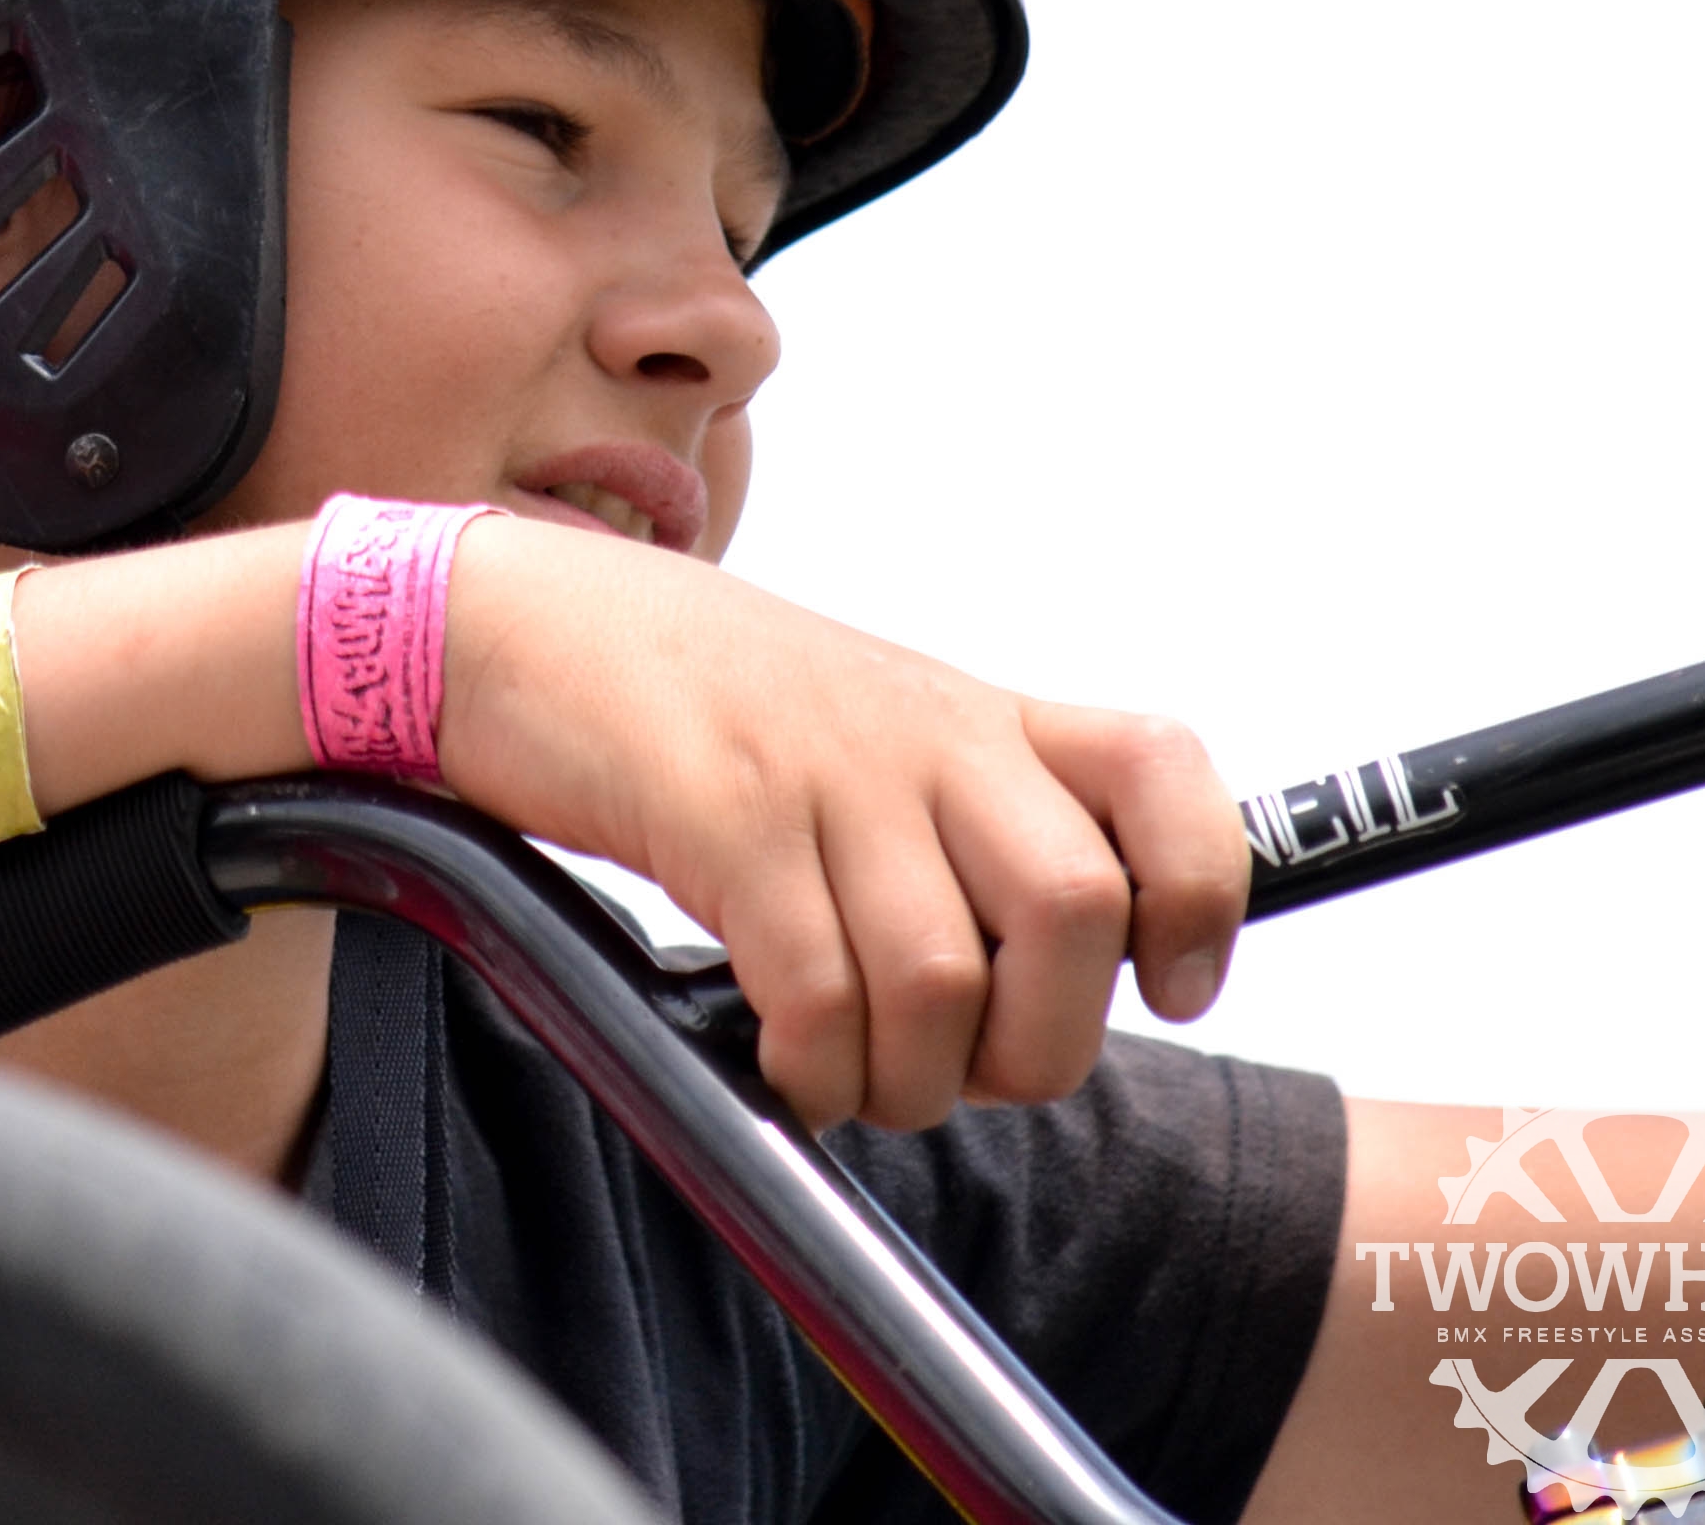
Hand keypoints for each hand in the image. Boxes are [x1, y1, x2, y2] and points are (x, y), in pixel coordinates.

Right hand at [433, 517, 1245, 1131]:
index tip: (1168, 985)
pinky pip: (819, 992)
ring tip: (850, 1076)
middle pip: (1076, 911)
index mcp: (970, 711)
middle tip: (957, 1069)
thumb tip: (1043, 986)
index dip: (1199, 894)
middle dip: (1036, 1045)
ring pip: (947, 977)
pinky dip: (815, 1068)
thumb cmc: (680, 703)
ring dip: (907, 1080)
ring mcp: (823, 767)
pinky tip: (780, 1062)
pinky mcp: (720, 814)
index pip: (1159, 772)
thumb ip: (956, 819)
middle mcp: (920, 729)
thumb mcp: (854, 728)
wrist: (506, 623)